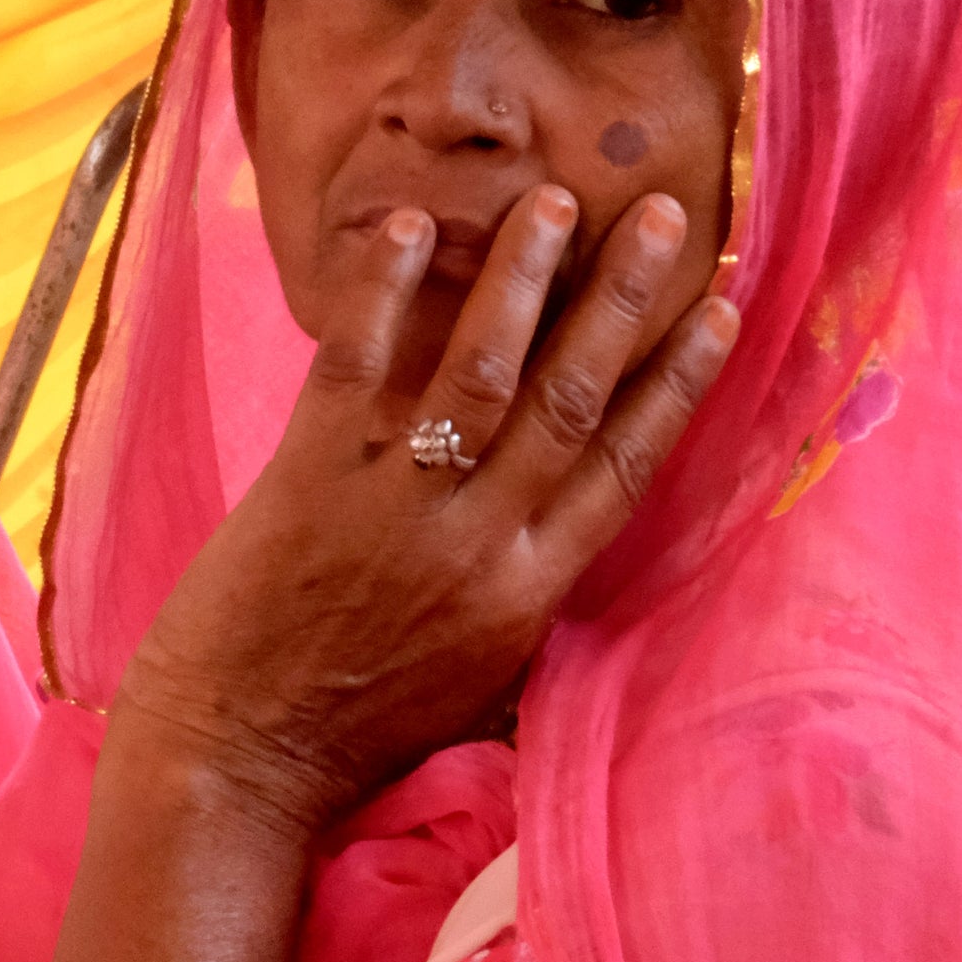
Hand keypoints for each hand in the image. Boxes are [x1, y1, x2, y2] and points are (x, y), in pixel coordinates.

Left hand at [117, 184, 737, 831]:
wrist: (238, 763)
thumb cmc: (351, 730)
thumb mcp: (474, 679)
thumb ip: (521, 597)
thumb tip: (560, 529)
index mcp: (530, 590)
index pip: (627, 464)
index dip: (680, 381)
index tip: (723, 309)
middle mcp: (481, 538)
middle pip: (575, 395)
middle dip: (625, 298)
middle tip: (666, 214)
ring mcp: (399, 501)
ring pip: (485, 365)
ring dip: (526, 274)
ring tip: (559, 198)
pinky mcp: (313, 475)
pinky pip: (362, 361)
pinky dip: (389, 289)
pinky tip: (413, 225)